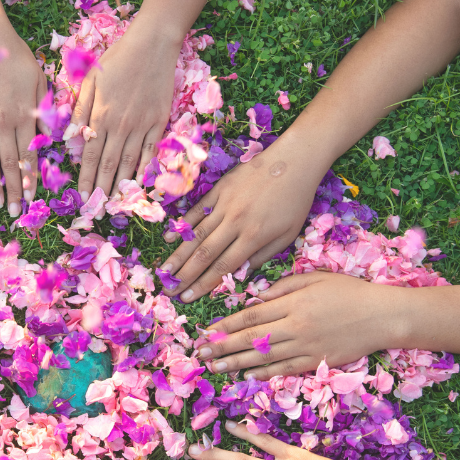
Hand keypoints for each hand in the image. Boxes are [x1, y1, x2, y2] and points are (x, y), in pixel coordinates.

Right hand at [0, 17, 46, 218]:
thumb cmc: (16, 56)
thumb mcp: (39, 80)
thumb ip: (44, 110)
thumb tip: (49, 137)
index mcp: (25, 115)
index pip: (29, 154)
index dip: (30, 178)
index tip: (31, 199)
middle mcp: (3, 121)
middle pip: (9, 162)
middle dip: (13, 189)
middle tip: (14, 212)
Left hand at [71, 23, 178, 196]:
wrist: (152, 45)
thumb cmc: (117, 59)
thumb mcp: (90, 79)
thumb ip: (80, 109)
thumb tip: (70, 137)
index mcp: (100, 116)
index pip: (90, 156)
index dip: (86, 179)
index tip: (83, 198)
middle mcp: (119, 125)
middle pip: (109, 165)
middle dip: (102, 190)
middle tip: (97, 210)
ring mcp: (141, 125)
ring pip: (129, 162)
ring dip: (121, 185)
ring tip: (115, 204)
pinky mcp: (159, 122)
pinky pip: (151, 151)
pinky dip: (145, 169)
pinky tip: (139, 183)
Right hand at [160, 138, 321, 302]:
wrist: (294, 161)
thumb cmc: (295, 200)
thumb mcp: (287, 235)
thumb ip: (262, 256)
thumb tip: (239, 273)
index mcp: (253, 237)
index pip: (222, 267)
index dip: (202, 285)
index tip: (187, 299)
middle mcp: (235, 222)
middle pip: (204, 254)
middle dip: (184, 275)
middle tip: (168, 290)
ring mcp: (224, 204)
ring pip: (196, 235)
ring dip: (178, 255)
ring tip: (163, 271)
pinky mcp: (219, 189)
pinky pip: (196, 210)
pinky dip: (182, 225)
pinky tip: (168, 238)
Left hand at [197, 272, 407, 378]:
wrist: (383, 316)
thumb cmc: (349, 292)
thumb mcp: (315, 278)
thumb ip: (283, 286)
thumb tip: (255, 297)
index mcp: (293, 303)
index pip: (251, 316)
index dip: (225, 325)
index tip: (206, 331)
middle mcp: (295, 326)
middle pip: (251, 339)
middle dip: (222, 346)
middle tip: (200, 353)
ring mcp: (305, 347)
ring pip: (263, 357)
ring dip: (235, 363)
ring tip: (215, 367)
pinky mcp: (316, 362)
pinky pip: (284, 369)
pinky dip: (263, 373)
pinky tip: (246, 375)